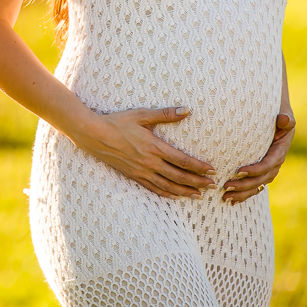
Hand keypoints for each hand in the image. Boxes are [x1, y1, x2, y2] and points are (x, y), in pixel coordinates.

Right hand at [74, 106, 217, 199]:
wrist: (94, 135)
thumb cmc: (118, 122)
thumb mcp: (142, 115)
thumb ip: (165, 114)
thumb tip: (187, 110)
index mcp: (154, 146)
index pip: (182, 160)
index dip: (199, 166)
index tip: (212, 170)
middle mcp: (150, 162)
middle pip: (179, 176)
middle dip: (197, 182)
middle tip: (212, 186)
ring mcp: (141, 171)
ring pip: (168, 186)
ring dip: (185, 191)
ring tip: (199, 195)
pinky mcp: (134, 176)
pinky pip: (154, 188)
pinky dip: (167, 194)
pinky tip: (176, 196)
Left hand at [223, 112, 295, 203]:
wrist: (277, 117)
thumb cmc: (277, 114)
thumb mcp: (284, 113)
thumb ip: (286, 119)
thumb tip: (284, 120)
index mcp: (280, 150)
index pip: (269, 163)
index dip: (255, 169)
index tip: (239, 171)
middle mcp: (275, 162)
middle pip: (261, 178)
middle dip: (245, 185)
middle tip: (227, 186)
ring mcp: (269, 169)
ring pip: (257, 185)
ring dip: (242, 192)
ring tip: (225, 197)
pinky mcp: (261, 171)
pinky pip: (254, 185)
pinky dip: (244, 193)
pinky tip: (231, 199)